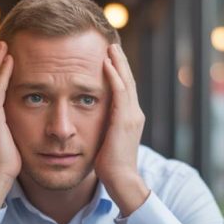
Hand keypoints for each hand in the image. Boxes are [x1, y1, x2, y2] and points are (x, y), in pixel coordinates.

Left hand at [95, 43, 149, 215]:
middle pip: (128, 80)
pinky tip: (106, 63)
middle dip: (120, 61)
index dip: (118, 71)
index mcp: (130, 118)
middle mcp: (134, 113)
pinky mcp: (125, 120)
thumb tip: (89, 121)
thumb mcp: (105, 141)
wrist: (121, 180)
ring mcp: (132, 116)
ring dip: (118, 62)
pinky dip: (113, 76)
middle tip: (111, 42)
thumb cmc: (110, 166)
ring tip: (110, 46)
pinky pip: (119, 92)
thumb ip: (102, 128)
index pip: (124, 88)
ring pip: (126, 81)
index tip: (109, 56)